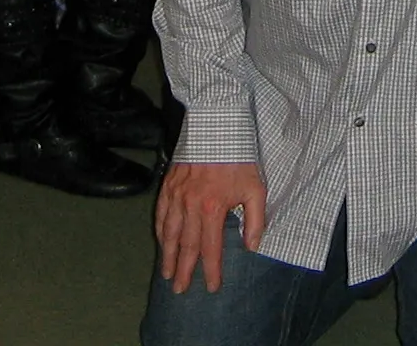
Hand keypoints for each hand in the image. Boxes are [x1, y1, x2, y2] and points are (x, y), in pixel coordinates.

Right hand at [154, 160, 264, 294]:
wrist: (216, 126)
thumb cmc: (238, 158)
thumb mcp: (256, 188)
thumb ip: (255, 220)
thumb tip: (251, 247)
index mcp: (212, 209)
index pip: (210, 249)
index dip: (210, 271)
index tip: (211, 287)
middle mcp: (190, 206)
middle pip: (186, 246)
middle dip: (184, 271)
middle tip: (179, 290)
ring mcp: (176, 196)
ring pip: (169, 233)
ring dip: (167, 256)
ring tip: (167, 273)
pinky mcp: (168, 185)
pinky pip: (161, 214)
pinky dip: (160, 231)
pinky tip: (162, 241)